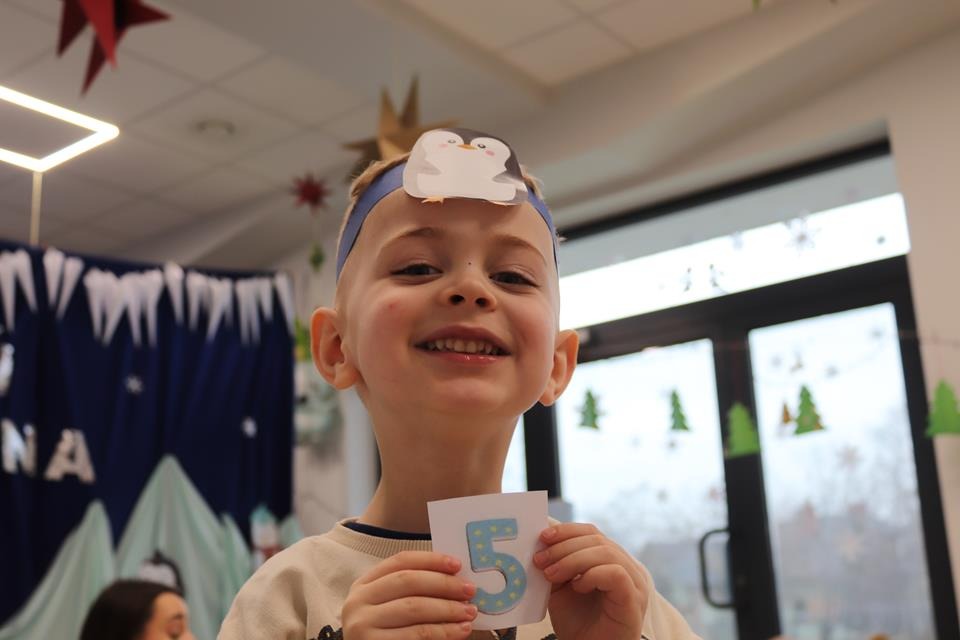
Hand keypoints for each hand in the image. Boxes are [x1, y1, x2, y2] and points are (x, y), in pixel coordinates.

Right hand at [341, 551, 478, 638]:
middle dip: (444, 584)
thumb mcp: (388, 606)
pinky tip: (459, 631)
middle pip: (408, 581)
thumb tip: (456, 579)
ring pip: (414, 607)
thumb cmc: (385, 633)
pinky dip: (442, 632)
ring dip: (447, 609)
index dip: (431, 560)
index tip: (457, 564)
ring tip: (469, 612)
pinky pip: (415, 634)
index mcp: (364, 583)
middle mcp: (359, 600)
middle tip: (469, 590)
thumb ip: (414, 591)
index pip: (401, 561)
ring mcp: (363, 624)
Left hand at [534, 523, 648, 639]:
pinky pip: (616, 573)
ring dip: (572, 560)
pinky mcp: (634, 598)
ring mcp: (634, 582)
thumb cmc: (579, 624)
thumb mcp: (560, 589)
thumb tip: (540, 544)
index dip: (567, 531)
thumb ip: (556, 566)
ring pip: (606, 552)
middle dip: (564, 547)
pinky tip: (577, 587)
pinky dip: (592, 575)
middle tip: (541, 560)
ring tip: (552, 575)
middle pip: (597, 539)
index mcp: (610, 561)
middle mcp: (626, 567)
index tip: (543, 537)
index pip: (591, 533)